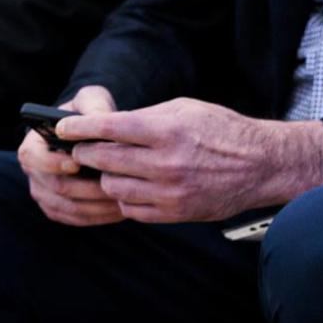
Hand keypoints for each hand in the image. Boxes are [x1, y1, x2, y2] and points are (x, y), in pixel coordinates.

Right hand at [19, 85, 123, 227]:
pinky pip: (76, 219)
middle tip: (114, 185)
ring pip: (69, 207)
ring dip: (96, 206)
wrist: (95, 134)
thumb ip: (93, 105)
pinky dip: (98, 216)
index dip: (53, 162)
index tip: (77, 163)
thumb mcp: (92, 100)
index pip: (33, 157)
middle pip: (55, 187)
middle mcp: (34, 172)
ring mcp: (45, 194)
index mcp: (33, 145)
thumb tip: (97, 119)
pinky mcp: (60, 209)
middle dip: (86, 187)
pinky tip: (121, 209)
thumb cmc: (90, 113)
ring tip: (124, 199)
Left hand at [60, 98, 322, 223]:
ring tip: (109, 168)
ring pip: (113, 187)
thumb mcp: (186, 109)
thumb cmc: (222, 129)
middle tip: (80, 149)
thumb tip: (108, 125)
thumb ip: (147, 117)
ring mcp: (168, 191)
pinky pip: (131, 209)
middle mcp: (165, 162)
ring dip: (105, 176)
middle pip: (103, 159)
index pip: (109, 128)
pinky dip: (125, 197)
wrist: (260, 165)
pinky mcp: (173, 213)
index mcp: (167, 130)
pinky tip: (131, 186)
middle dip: (85, 153)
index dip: (79, 128)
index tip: (62, 127)